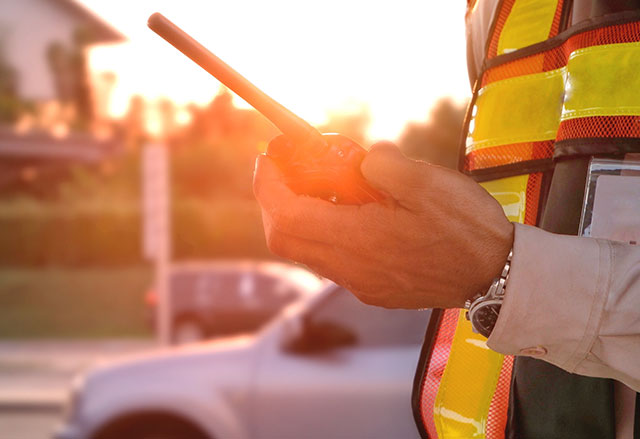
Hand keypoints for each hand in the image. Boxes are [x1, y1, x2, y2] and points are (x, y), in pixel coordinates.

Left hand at [253, 138, 513, 308]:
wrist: (500, 278)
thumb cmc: (468, 230)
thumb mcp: (426, 180)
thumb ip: (381, 164)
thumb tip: (362, 160)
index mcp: (356, 241)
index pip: (285, 216)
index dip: (268, 185)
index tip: (268, 157)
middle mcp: (349, 269)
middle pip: (284, 238)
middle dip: (276, 199)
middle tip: (286, 168)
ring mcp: (360, 284)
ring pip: (307, 250)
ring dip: (302, 215)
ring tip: (324, 183)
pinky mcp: (374, 290)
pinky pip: (332, 260)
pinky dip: (326, 231)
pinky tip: (353, 209)